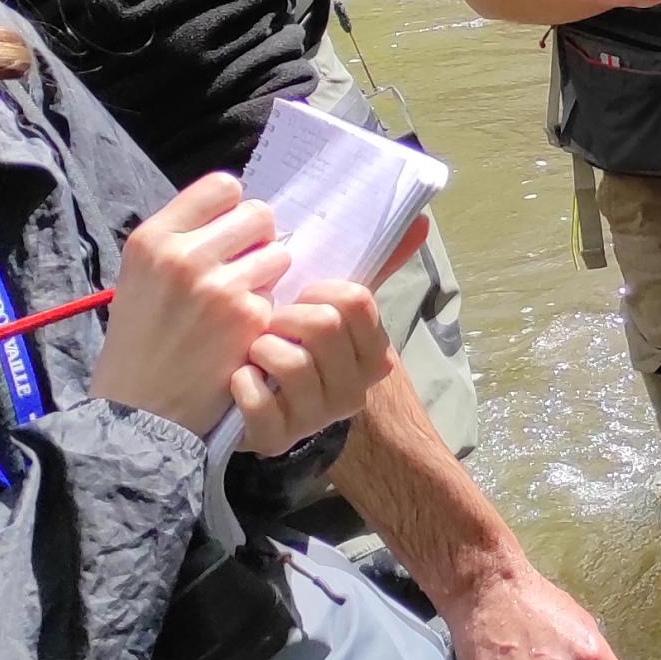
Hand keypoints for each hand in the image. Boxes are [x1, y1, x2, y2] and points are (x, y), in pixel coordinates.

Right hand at [93, 173, 287, 433]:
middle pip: (259, 214)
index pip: (222, 186)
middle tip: (242, 269)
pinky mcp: (248, 318)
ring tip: (238, 303)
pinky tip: (240, 333)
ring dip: (267, 276)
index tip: (228, 233)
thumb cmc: (141, 343)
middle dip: (258, 240)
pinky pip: (278, 296)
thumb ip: (182, 240)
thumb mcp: (141, 277)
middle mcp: (184, 255)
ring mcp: (219, 286)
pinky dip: (267, 313)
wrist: (139, 411)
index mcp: (152, 238)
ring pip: (278, 253)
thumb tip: (237, 212)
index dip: (233, 209)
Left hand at [231, 280, 395, 455]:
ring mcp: (318, 418)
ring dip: (262, 347)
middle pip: (324, 326)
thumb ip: (375, 268)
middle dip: (286, 316)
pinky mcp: (278, 439)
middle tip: (273, 324)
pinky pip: (259, 400)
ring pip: (291, 362)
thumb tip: (420, 220)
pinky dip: (243, 382)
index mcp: (374, 355)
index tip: (302, 299)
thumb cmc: (299, 347)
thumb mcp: (335, 310)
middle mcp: (354, 391)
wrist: (267, 413)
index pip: (355, 300)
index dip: (318, 291)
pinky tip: (240, 378)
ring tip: (255, 351)